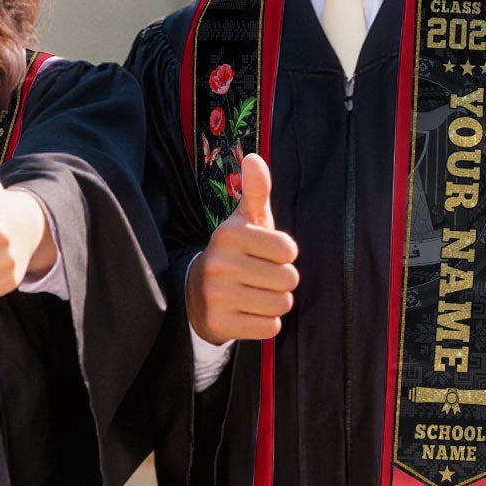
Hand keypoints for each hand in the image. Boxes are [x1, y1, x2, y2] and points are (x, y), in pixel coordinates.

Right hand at [186, 152, 298, 341]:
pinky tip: (247, 312)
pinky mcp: (219, 323)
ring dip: (275, 302)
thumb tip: (254, 157)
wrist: (195, 293)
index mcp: (229, 234)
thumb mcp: (244, 221)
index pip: (289, 250)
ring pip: (281, 304)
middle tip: (260, 278)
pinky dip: (264, 323)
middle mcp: (219, 263)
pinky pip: (269, 327)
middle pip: (289, 279)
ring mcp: (217, 295)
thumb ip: (255, 191)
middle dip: (281, 281)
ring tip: (254, 294)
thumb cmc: (234, 253)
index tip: (265, 254)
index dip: (284, 255)